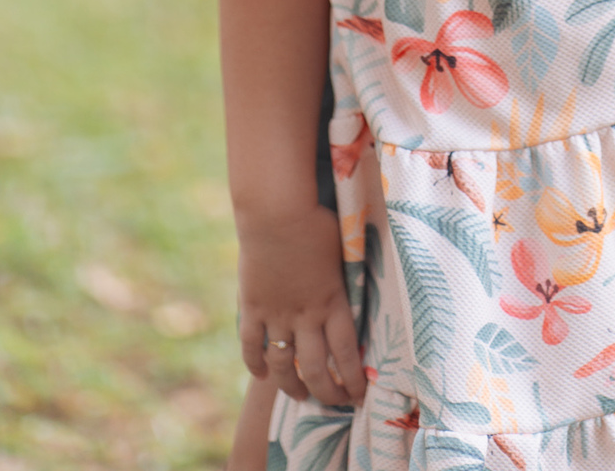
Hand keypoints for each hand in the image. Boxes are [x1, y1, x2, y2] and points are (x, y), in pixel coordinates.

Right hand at [237, 204, 365, 405]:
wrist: (277, 211)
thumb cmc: (318, 220)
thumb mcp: (344, 249)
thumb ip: (348, 274)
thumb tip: (362, 284)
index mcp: (334, 301)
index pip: (347, 353)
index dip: (354, 380)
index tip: (360, 395)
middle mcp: (306, 315)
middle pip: (316, 368)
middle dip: (328, 392)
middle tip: (334, 403)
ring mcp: (277, 314)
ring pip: (284, 365)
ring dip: (292, 386)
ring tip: (300, 396)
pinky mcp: (252, 306)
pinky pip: (252, 345)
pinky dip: (256, 364)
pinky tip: (262, 375)